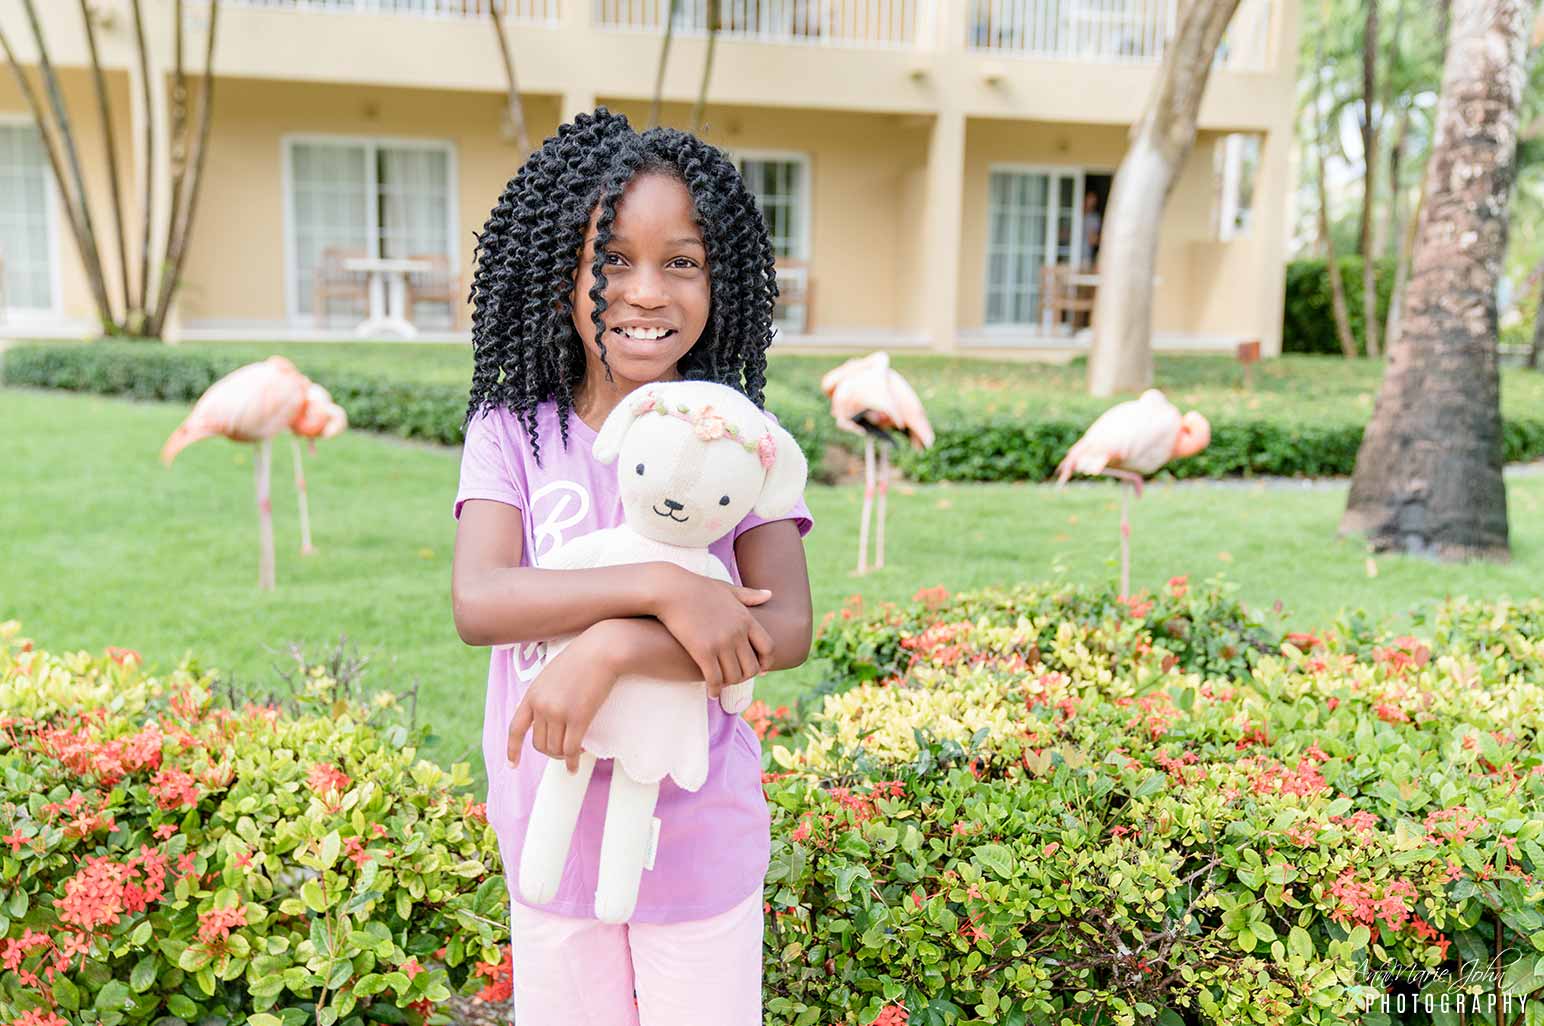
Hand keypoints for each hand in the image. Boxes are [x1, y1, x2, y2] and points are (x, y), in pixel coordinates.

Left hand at [507, 627, 618, 773]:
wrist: (601, 650)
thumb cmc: (582, 659)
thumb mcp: (552, 675)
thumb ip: (544, 695)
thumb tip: (547, 718)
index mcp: (532, 694)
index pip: (516, 728)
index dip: (512, 749)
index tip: (513, 765)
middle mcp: (541, 706)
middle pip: (539, 743)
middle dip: (551, 752)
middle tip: (565, 752)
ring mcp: (558, 712)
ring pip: (555, 748)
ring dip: (564, 755)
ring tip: (577, 752)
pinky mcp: (578, 718)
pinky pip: (571, 749)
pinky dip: (573, 761)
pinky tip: (576, 767)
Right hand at [649, 564, 775, 694]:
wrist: (670, 590)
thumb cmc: (696, 588)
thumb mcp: (727, 589)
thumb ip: (749, 595)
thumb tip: (770, 594)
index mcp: (746, 619)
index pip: (768, 648)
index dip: (766, 663)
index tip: (759, 669)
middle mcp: (737, 633)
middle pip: (752, 667)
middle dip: (745, 677)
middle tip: (735, 679)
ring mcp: (721, 643)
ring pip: (734, 676)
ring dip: (729, 684)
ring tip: (722, 684)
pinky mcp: (702, 651)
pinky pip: (714, 679)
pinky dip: (714, 690)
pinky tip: (711, 693)